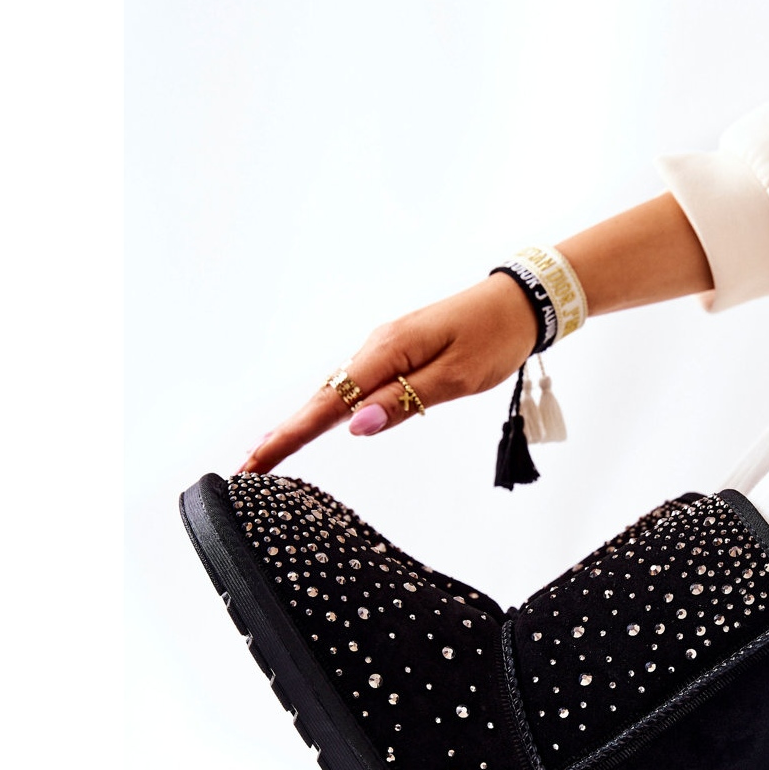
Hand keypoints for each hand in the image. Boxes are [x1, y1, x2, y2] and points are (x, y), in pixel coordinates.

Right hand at [238, 272, 536, 473]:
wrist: (518, 302)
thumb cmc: (493, 337)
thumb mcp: (455, 378)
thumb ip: (405, 402)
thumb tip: (356, 426)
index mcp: (386, 352)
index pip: (328, 404)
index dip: (290, 436)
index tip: (257, 462)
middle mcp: (376, 347)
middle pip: (322, 398)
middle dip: (284, 433)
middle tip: (250, 467)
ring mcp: (384, 348)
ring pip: (337, 391)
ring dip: (304, 422)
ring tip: (271, 452)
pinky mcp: (397, 352)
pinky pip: (356, 383)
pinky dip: (331, 406)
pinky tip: (317, 422)